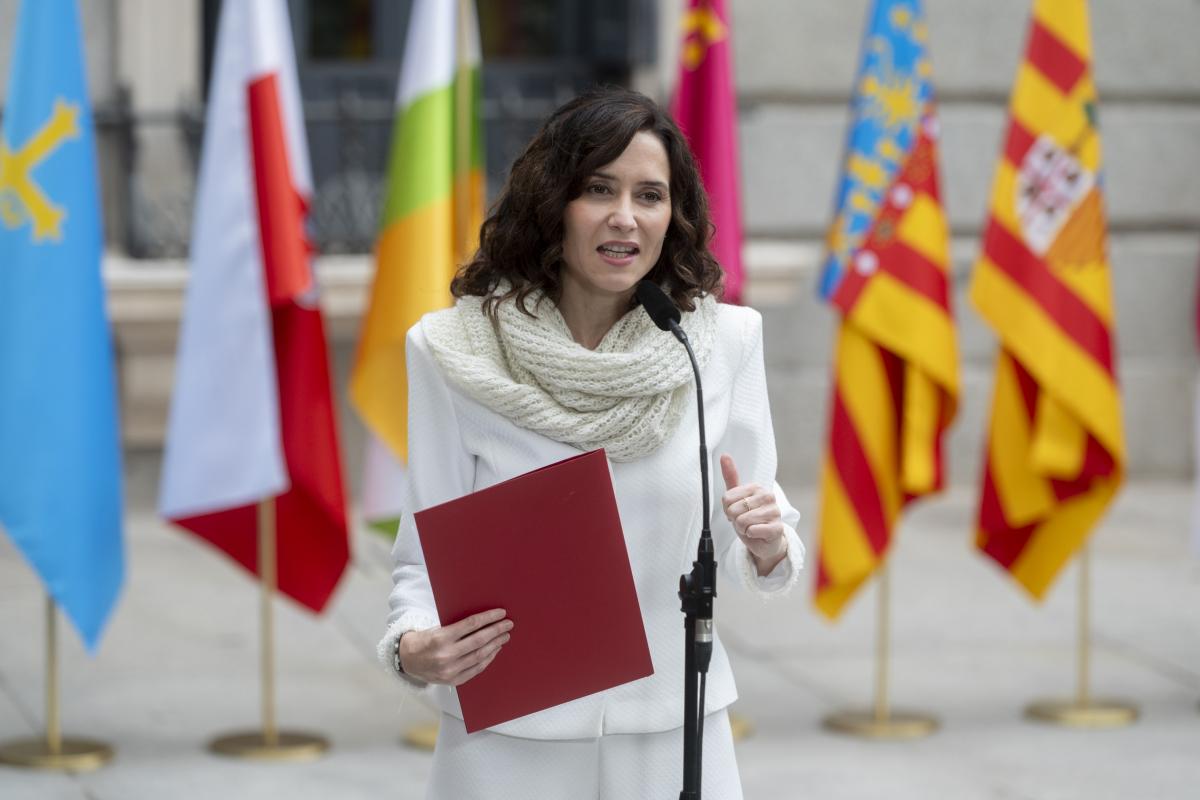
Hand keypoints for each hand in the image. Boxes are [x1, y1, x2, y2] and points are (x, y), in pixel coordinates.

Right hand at [398, 608, 512, 685]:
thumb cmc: (425, 640)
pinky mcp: (453, 680)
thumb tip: (483, 621)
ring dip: (495, 645)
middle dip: (496, 631)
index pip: (471, 624)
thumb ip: (457, 628)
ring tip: (504, 636)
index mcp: (441, 638)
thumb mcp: (437, 629)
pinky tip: (495, 650)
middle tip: (508, 624)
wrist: (408, 660)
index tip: (500, 613)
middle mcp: (446, 655)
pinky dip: (488, 659)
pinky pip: (476, 669)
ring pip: (480, 655)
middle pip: (479, 640)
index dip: (488, 618)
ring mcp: (450, 670)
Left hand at [720, 455, 786, 575]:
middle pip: (733, 510)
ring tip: (751, 527)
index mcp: (757, 487)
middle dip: (735, 520)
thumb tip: (724, 455)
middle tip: (745, 521)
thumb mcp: (737, 497)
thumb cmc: (750, 517)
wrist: (765, 540)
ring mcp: (775, 512)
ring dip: (742, 528)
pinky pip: (752, 530)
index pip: (727, 498)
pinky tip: (757, 533)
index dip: (727, 509)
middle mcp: (768, 496)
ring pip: (742, 521)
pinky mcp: (777, 528)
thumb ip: (731, 477)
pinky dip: (751, 535)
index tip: (737, 511)